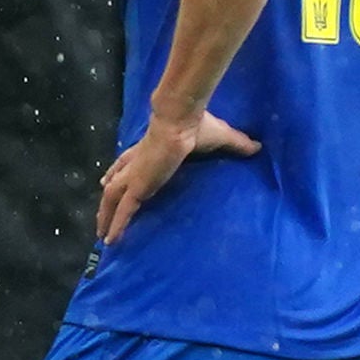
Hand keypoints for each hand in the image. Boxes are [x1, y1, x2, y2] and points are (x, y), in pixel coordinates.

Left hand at [97, 111, 258, 244]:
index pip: (127, 162)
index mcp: (149, 149)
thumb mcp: (220, 136)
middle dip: (107, 202)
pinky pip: (122, 210)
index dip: (117, 173)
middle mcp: (136, 163)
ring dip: (106, 217)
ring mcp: (134, 175)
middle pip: (114, 184)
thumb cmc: (197, 125)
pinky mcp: (137, 186)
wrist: (181, 119)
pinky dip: (116, 225)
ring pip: (111, 199)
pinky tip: (111, 240)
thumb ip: (236, 144)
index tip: (107, 182)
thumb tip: (257, 147)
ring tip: (103, 237)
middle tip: (102, 218)